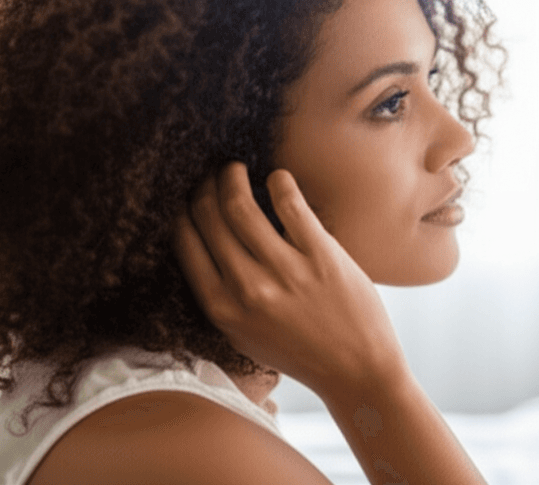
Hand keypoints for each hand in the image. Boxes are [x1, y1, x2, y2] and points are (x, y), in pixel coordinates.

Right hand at [174, 162, 408, 397]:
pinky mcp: (321, 255)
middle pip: (209, 218)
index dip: (183, 211)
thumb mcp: (244, 334)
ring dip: (232, 178)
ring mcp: (285, 271)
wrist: (355, 370)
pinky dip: (279, 182)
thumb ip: (220, 296)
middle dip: (204, 188)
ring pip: (241, 206)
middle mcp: (247, 288)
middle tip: (210, 175)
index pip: (185, 243)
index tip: (189, 197)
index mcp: (222, 308)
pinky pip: (290, 205)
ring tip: (234, 168)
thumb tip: (199, 243)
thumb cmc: (299, 350)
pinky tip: (277, 177)